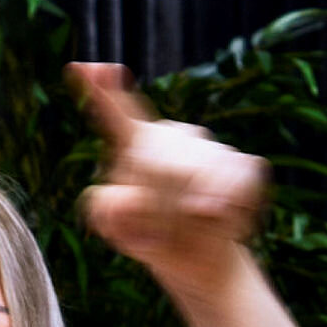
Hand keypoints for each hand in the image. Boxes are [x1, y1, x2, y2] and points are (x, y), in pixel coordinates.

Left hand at [68, 61, 269, 300]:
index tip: (82, 67)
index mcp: (135, 144)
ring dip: (200, 211)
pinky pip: (239, 182)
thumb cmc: (153, 239)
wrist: (197, 260)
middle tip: (167, 228)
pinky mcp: (243, 164)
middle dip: (166, 204)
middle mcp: (173, 135)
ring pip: (206, 174)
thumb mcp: (120, 231)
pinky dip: (233, 209)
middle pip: (167, 164)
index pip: (117, 113)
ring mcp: (210, 147)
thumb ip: (107, 211)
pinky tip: (224, 221)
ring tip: (195, 223)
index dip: (103, 92)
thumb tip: (128, 196)